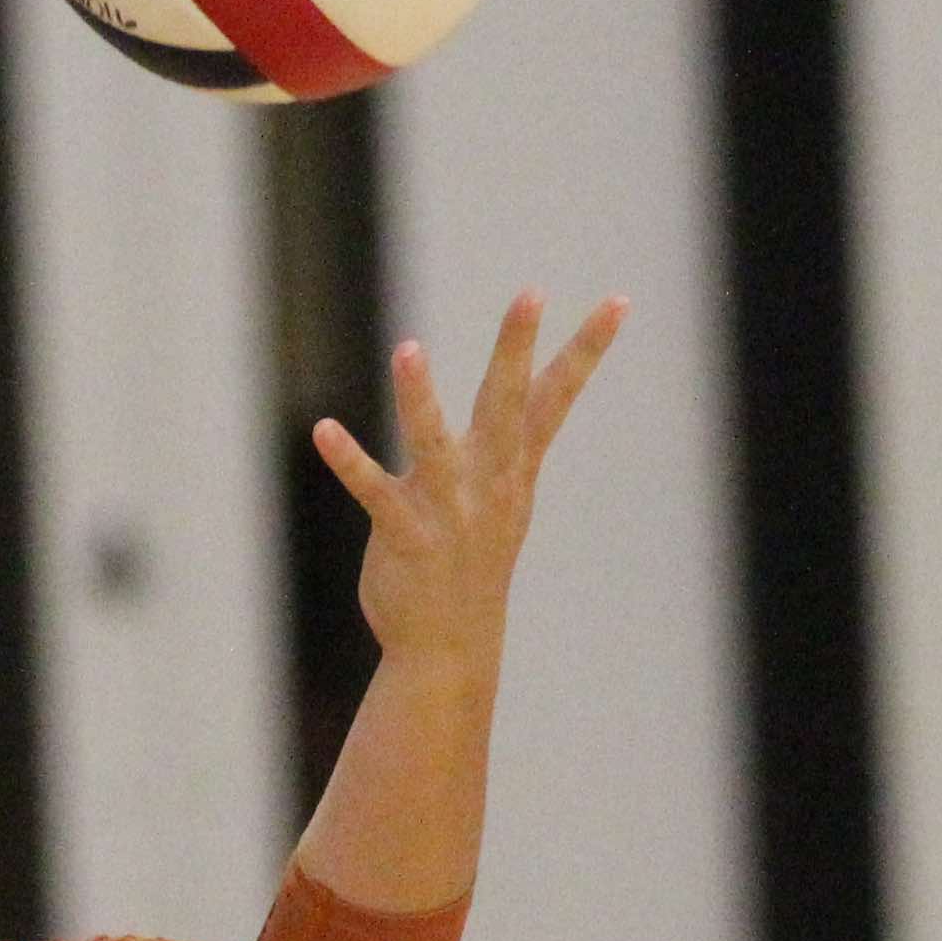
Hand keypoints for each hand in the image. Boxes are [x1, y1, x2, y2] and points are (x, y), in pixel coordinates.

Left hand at [312, 290, 626, 673]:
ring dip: (420, 397)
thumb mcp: (505, 500)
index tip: (618, 301)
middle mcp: (488, 481)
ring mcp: (447, 509)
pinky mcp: (404, 534)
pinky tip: (323, 430)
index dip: (587, 349)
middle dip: (517, 347)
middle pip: (507, 403)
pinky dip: (349, 460)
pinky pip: (374, 491)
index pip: (557, 397)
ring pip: (435, 443)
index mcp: (514, 468)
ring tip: (408, 347)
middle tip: (531, 293)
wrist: (450, 647)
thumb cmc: (474, 565)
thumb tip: (533, 403)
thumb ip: (514, 447)